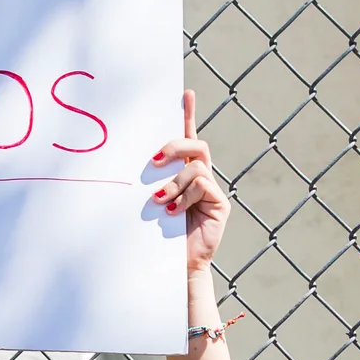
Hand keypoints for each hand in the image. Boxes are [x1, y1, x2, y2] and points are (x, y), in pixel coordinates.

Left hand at [150, 90, 229, 275]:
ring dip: (173, 183)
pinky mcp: (220, 204)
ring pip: (196, 167)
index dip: (189, 114)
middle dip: (175, 146)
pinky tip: (174, 213)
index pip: (188, 138)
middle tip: (154, 161)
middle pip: (196, 144)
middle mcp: (201, 178)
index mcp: (183, 173)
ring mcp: (212, 191)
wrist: (175, 266)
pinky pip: (203, 185)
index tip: (185, 93)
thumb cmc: (157, 235)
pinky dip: (185, 197)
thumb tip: (139, 162)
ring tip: (160, 204)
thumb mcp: (150, 202)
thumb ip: (151, 181)